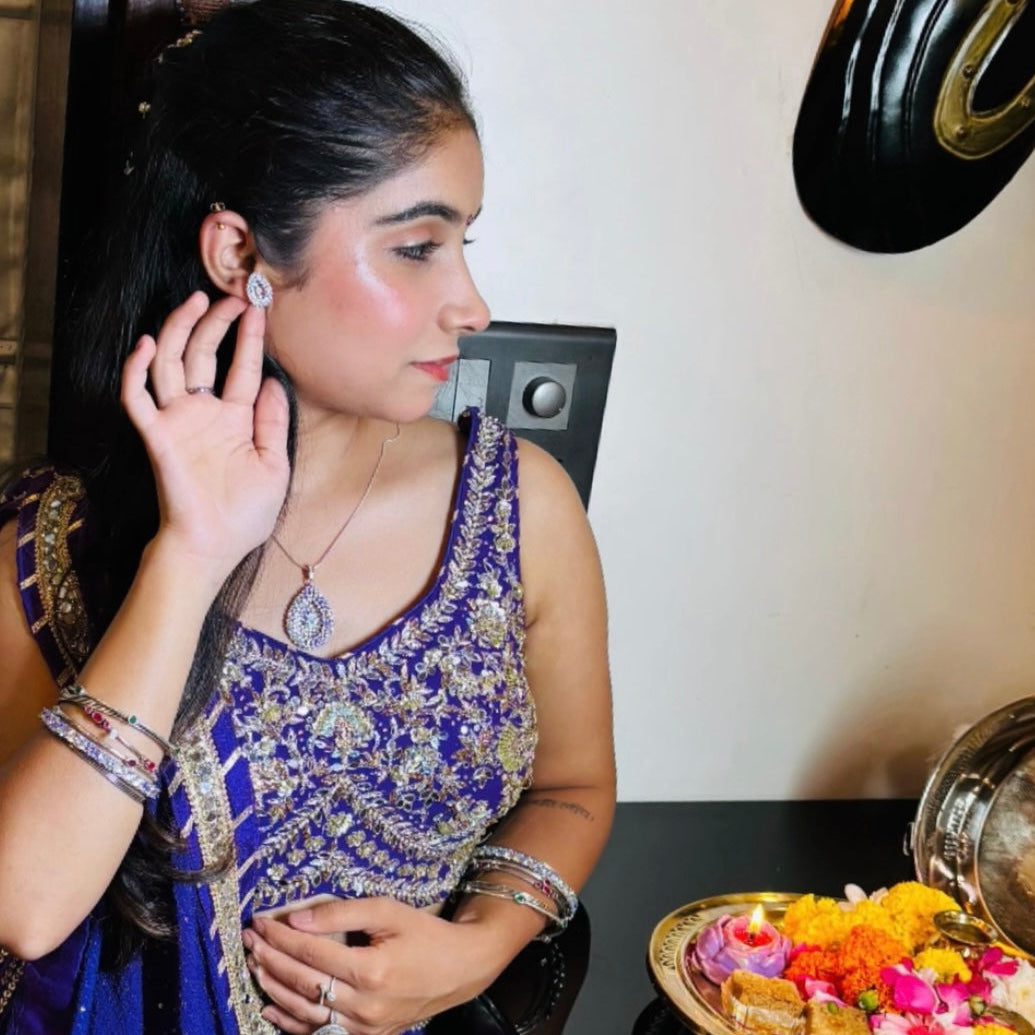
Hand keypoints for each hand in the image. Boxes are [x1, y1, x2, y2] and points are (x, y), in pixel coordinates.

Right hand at [121, 291, 289, 579]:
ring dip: (180, 331)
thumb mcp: (274, 465)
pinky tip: (148, 343)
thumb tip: (274, 381)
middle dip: (217, 324)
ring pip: (171, 364)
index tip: (259, 309)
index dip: (250, 339)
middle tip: (232, 297)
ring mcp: (179, 422)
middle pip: (205, 356)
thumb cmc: (245, 514)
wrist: (213, 546)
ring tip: (195, 302)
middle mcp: (205, 414)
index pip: (242, 369)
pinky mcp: (156, 436)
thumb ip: (272, 422)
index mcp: (236, 421)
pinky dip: (137, 369)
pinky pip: (137, 398)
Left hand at [243, 898, 503, 1034]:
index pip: (311, 952)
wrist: (460, 969)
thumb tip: (296, 918)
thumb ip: (342, 913)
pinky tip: (270, 1006)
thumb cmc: (425, 933)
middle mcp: (364, 1005)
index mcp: (370, 970)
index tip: (260, 921)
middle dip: (271, 958)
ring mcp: (364, 1026)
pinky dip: (289, 1022)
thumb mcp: (388, 911)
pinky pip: (319, 1033)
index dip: (281, 936)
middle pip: (302, 982)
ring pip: (305, 1011)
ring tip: (254, 965)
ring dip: (274, 987)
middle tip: (249, 940)